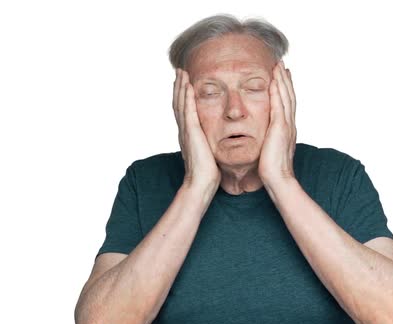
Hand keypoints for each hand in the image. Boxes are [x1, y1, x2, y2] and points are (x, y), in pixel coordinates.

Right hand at [173, 69, 220, 190]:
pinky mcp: (192, 134)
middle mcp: (185, 131)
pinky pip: (188, 112)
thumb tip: (213, 139)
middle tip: (180, 70)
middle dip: (179, 86)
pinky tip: (189, 86)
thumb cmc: (207, 173)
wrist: (201, 184)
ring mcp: (186, 131)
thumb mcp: (208, 152)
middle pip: (179, 103)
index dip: (183, 95)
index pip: (184, 110)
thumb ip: (207, 143)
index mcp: (189, 134)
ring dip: (181, 87)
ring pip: (181, 104)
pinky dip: (187, 98)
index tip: (185, 81)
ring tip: (182, 72)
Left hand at [258, 60, 296, 184]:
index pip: (286, 105)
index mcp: (286, 130)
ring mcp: (286, 126)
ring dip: (282, 80)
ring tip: (279, 66)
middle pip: (289, 97)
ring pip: (286, 97)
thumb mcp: (270, 151)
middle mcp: (289, 125)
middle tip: (282, 65)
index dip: (285, 90)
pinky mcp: (280, 128)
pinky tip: (274, 80)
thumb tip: (264, 138)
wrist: (278, 180)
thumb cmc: (272, 170)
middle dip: (285, 80)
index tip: (282, 77)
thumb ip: (269, 141)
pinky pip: (279, 105)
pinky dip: (278, 91)